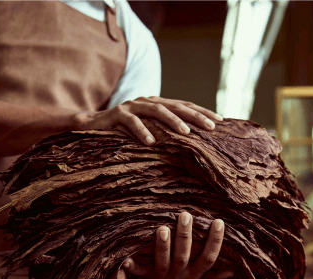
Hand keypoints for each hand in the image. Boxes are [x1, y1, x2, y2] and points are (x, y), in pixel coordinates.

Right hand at [76, 96, 222, 145]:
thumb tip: (190, 144)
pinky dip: (141, 131)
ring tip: (186, 133)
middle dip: (195, 116)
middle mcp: (147, 101)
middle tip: (212, 126)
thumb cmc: (123, 131)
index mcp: (157, 104)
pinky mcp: (117, 113)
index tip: (220, 121)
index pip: (184, 106)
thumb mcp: (147, 130)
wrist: (91, 125)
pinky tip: (151, 142)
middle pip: (176, 105)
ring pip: (156, 110)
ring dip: (172, 121)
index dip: (202, 112)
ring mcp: (132, 105)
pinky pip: (131, 121)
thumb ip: (164, 131)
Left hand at [123, 212, 233, 278]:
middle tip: (185, 216)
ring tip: (162, 228)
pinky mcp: (144, 276)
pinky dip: (132, 266)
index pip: (208, 258)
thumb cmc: (181, 274)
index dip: (215, 242)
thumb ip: (215, 272)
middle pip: (183, 257)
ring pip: (163, 262)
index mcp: (194, 275)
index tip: (219, 222)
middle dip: (184, 237)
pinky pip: (138, 272)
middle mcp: (178, 277)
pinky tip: (126, 259)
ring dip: (163, 246)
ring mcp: (160, 277)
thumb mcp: (200, 276)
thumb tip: (235, 269)